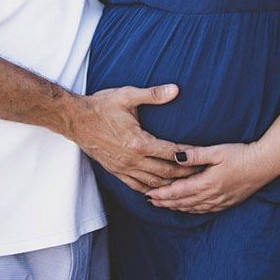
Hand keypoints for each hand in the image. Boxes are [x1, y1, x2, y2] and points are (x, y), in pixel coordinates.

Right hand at [64, 84, 199, 192]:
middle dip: (187, 174)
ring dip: (172, 185)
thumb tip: (175, 89)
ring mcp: (123, 168)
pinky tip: (161, 190)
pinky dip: (152, 190)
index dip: (191, 156)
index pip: (173, 153)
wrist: (74, 119)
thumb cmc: (100, 106)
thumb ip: (153, 94)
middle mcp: (133, 159)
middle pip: (168, 173)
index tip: (205, 157)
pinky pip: (137, 186)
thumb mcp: (126, 96)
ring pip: (154, 184)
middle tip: (204, 174)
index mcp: (139, 142)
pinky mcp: (115, 171)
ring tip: (188, 185)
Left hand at [147, 141, 278, 213]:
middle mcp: (212, 195)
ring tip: (163, 206)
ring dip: (176, 207)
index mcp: (206, 183)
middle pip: (182, 202)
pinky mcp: (229, 202)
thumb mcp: (216, 151)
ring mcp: (221, 201)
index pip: (178, 192)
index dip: (161, 195)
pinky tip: (187, 209)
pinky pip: (206, 210)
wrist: (265, 164)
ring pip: (193, 208)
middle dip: (164, 203)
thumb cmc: (240, 154)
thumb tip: (174, 156)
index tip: (147, 194)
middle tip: (149, 201)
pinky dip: (192, 210)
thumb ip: (195, 154)